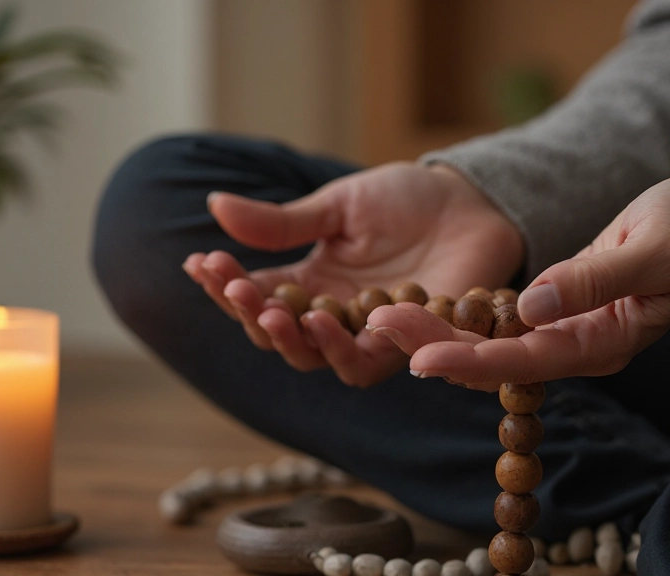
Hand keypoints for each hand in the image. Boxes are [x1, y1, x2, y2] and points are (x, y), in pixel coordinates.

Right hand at [183, 162, 523, 386]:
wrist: (470, 202)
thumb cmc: (405, 201)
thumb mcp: (336, 205)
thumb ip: (281, 222)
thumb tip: (214, 205)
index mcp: (309, 282)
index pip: (255, 295)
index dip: (224, 286)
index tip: (199, 263)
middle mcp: (330, 314)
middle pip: (275, 335)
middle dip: (247, 313)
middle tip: (235, 285)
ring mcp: (366, 332)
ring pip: (313, 358)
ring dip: (288, 339)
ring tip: (272, 312)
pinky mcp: (405, 342)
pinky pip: (365, 360)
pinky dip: (339, 346)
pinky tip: (323, 318)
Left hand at [367, 172, 669, 389]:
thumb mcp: (651, 249)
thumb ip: (591, 281)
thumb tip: (532, 308)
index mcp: (601, 345)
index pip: (522, 363)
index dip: (467, 360)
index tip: (417, 358)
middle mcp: (573, 347)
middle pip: (491, 358)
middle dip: (432, 342)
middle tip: (376, 321)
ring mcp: (559, 331)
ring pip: (484, 342)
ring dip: (434, 328)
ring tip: (380, 311)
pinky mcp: (549, 310)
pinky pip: (493, 322)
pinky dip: (454, 314)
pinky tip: (414, 302)